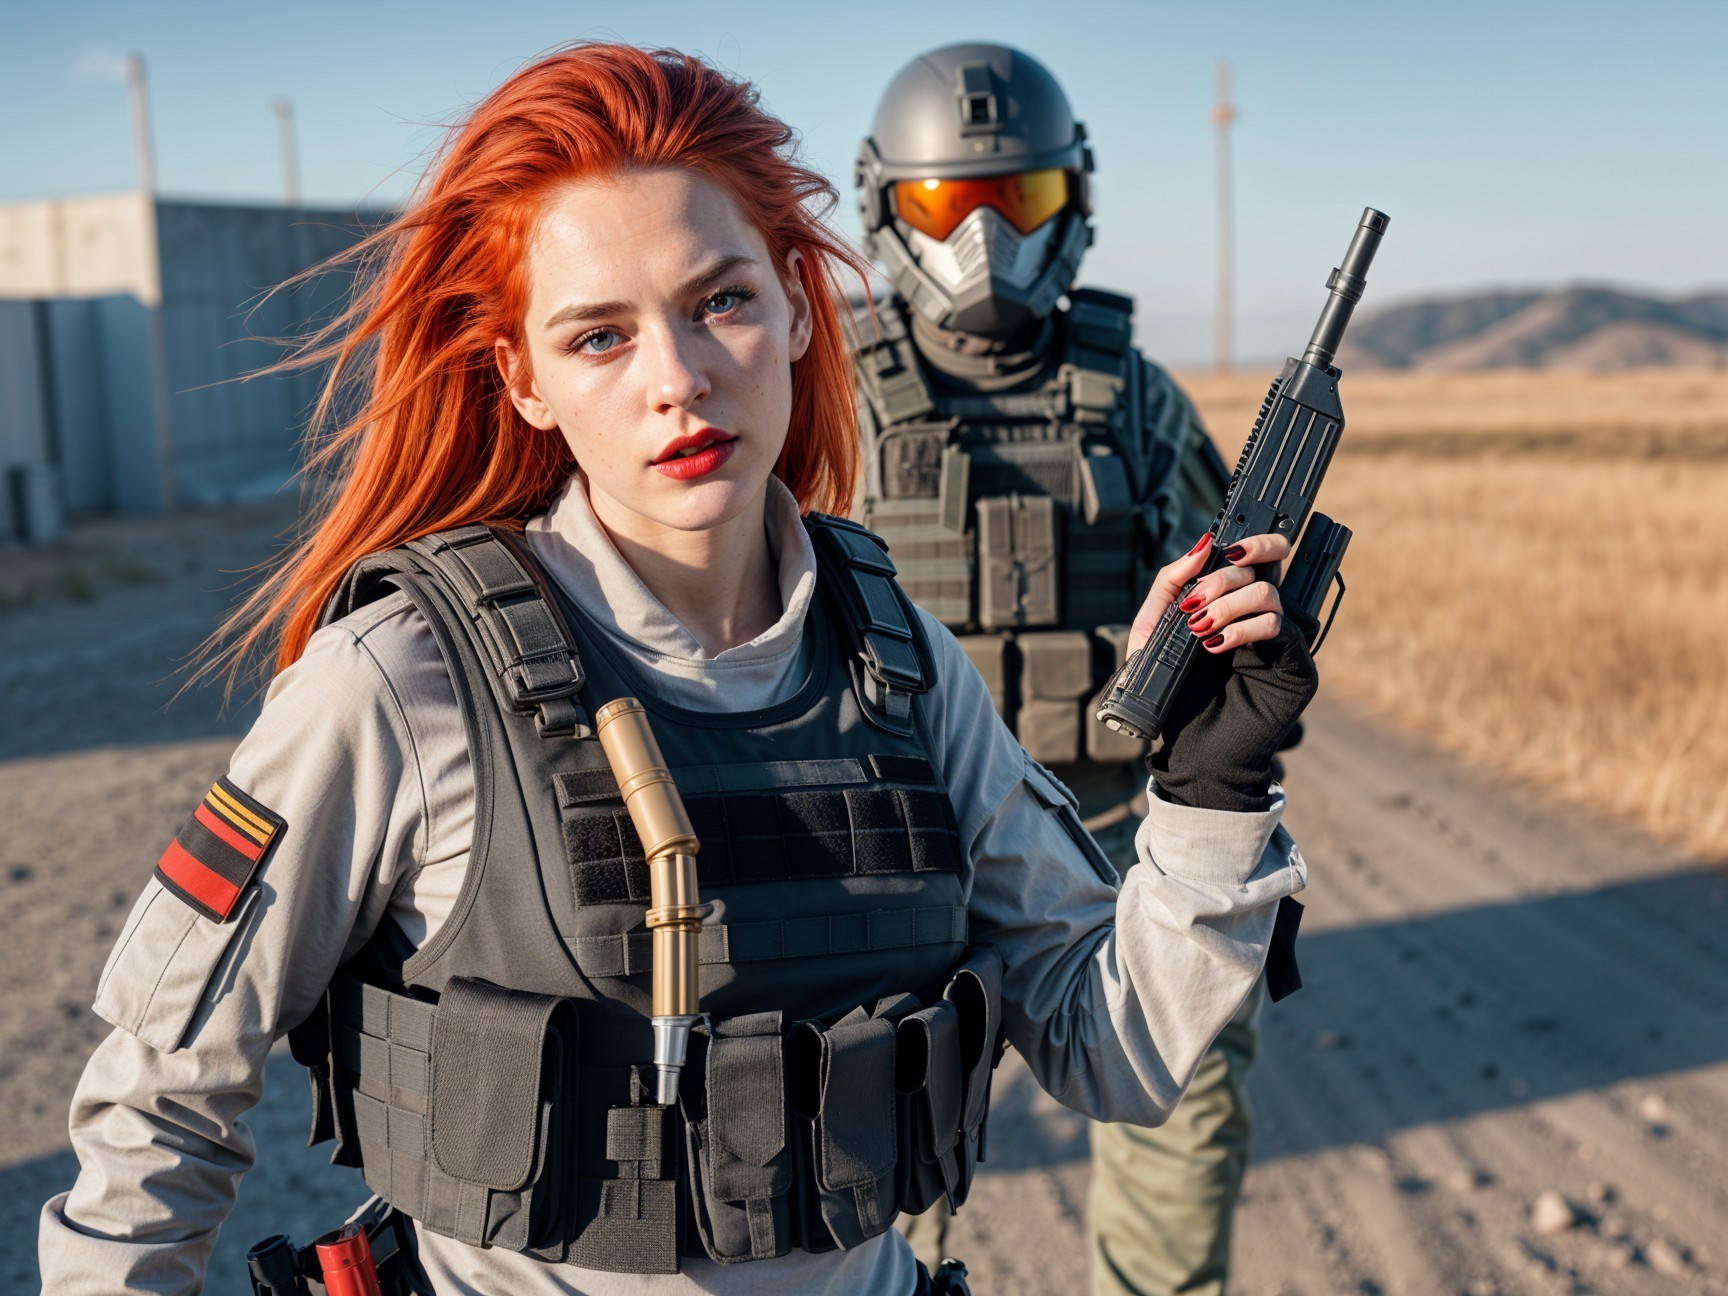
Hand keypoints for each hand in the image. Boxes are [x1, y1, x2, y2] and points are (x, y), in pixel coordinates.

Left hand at [1133, 532, 1319, 812]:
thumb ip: (1170, 583)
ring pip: (1270, 593)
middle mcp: (1265, 615)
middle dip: (1228, 572)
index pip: (1263, 554)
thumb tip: (1202, 543)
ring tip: (1199, 629)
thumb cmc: (1174, 694)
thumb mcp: (1152, 632)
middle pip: (1274, 560)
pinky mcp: (1296, 668)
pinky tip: (1214, 645)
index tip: (1223, 549)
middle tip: (1197, 598)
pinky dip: (1242, 629)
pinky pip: (1279, 628)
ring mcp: (1283, 641)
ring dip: (1227, 604)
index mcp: (1237, 601)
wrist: (1189, 750)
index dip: (1251, 540)